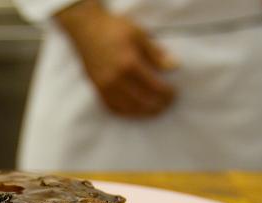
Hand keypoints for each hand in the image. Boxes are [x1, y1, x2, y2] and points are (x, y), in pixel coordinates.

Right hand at [56, 0, 175, 117]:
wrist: (86, 29)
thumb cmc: (114, 29)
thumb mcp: (139, 35)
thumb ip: (156, 53)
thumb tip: (174, 67)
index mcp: (129, 65)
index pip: (154, 87)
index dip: (166, 94)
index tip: (175, 94)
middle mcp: (116, 80)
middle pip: (142, 101)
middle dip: (158, 106)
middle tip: (167, 105)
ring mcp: (105, 87)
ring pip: (128, 108)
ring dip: (144, 112)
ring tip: (154, 111)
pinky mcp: (97, 90)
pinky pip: (113, 108)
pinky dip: (126, 113)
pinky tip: (135, 111)